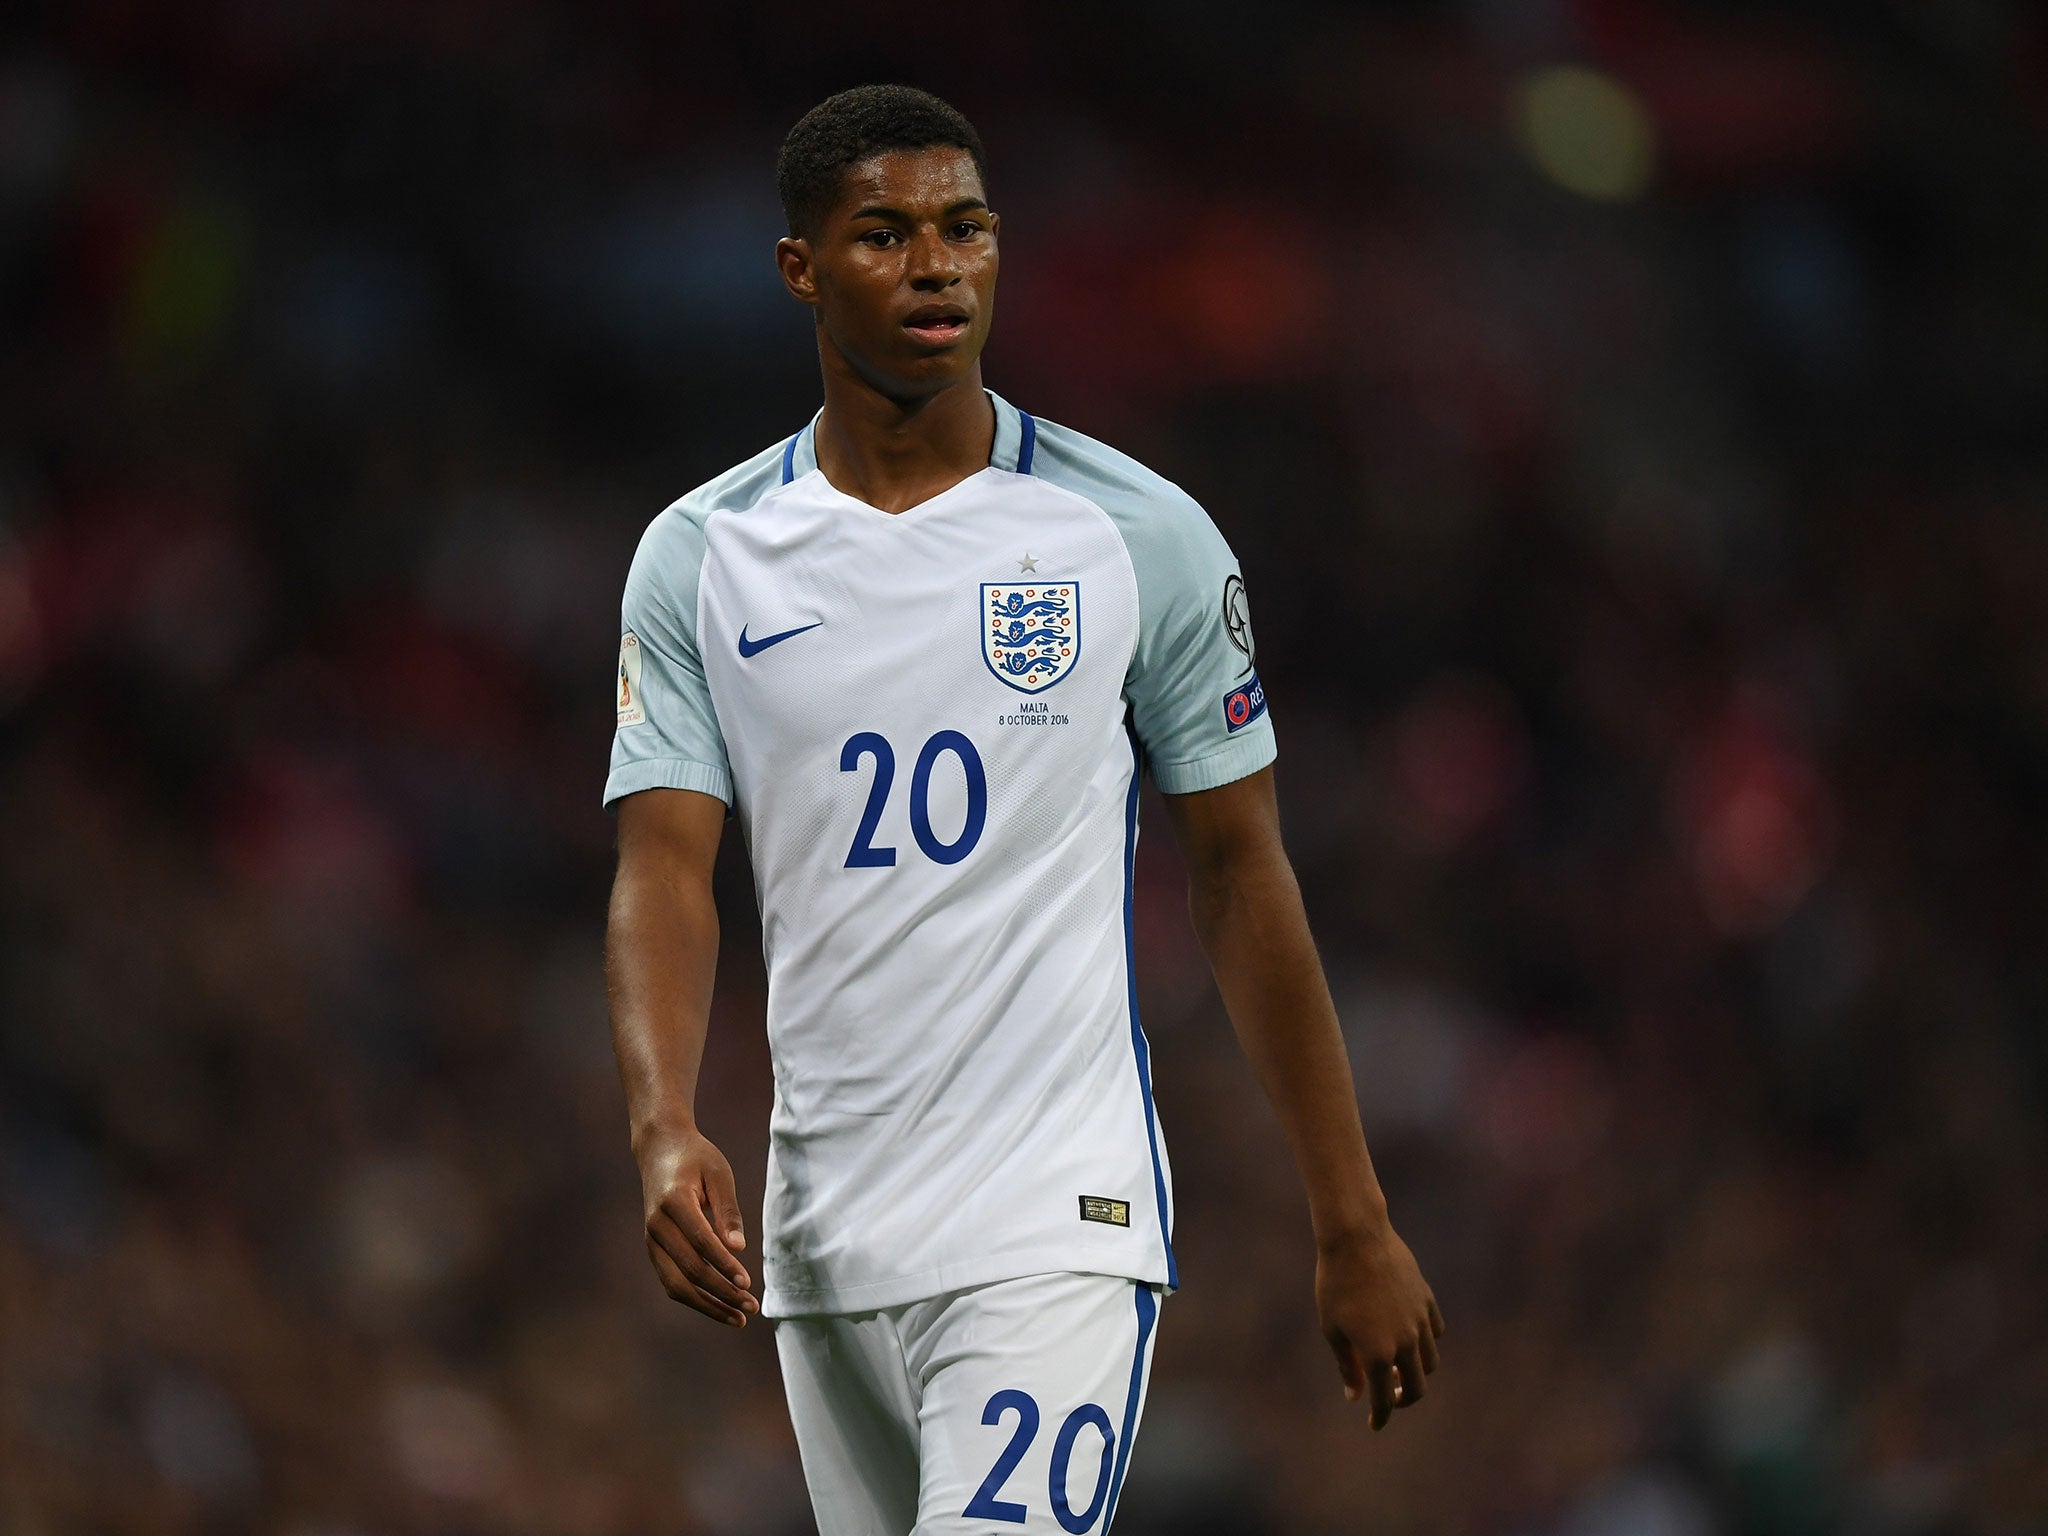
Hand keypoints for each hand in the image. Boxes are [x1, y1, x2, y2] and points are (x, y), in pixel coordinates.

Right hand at [636, 1123, 757, 1326]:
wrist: (660, 1150)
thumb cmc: (696, 1159)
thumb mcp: (719, 1173)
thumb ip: (728, 1210)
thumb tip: (739, 1249)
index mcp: (673, 1202)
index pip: (701, 1242)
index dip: (725, 1265)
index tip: (748, 1283)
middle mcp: (656, 1225)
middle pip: (689, 1270)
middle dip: (722, 1292)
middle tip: (752, 1307)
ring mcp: (651, 1240)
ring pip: (676, 1285)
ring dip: (708, 1305)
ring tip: (738, 1317)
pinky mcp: (654, 1249)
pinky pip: (672, 1282)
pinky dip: (696, 1299)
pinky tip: (720, 1306)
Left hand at [1315, 1222, 1444, 1429]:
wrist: (1356, 1238)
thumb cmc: (1335, 1284)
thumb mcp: (1332, 1329)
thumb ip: (1347, 1366)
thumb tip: (1354, 1396)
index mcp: (1379, 1354)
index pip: (1384, 1400)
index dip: (1380, 1417)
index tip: (1374, 1424)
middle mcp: (1406, 1342)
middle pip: (1417, 1387)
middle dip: (1403, 1400)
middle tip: (1388, 1396)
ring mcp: (1420, 1321)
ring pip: (1430, 1362)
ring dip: (1416, 1372)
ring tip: (1396, 1365)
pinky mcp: (1427, 1300)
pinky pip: (1435, 1331)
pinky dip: (1426, 1342)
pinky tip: (1409, 1336)